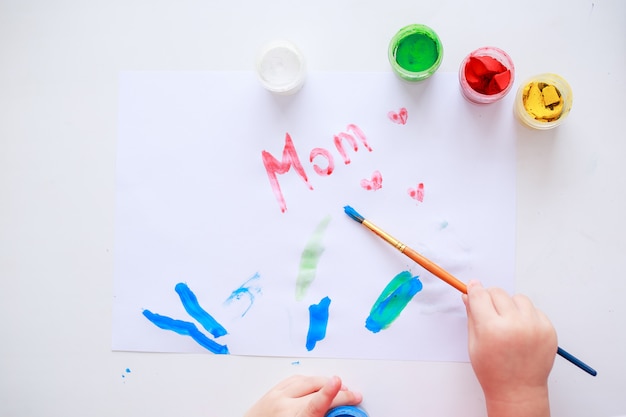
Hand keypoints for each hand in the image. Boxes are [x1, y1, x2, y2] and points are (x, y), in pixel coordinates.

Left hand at [244, 375, 362, 416]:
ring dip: (324, 383)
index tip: (338, 382)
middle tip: (353, 396)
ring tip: (337, 390)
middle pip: (316, 389)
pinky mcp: (271, 392)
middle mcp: (283, 407)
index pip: (314, 404)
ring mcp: (276, 397)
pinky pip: (294, 379)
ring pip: (306, 380)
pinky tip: (315, 384)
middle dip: (338, 391)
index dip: (328, 393)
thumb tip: (335, 413)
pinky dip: (308, 381)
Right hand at [463, 280, 556, 416]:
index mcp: (492, 329)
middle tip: (489, 313)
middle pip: (498, 292)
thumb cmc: (494, 372)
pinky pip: (534, 310)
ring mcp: (534, 327)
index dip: (474, 290)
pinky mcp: (548, 329)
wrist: (518, 391)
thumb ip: (472, 315)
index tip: (473, 288)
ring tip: (507, 323)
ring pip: (518, 298)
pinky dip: (526, 315)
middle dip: (490, 299)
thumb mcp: (474, 343)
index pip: (480, 295)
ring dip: (510, 305)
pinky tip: (520, 331)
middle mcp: (514, 325)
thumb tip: (469, 295)